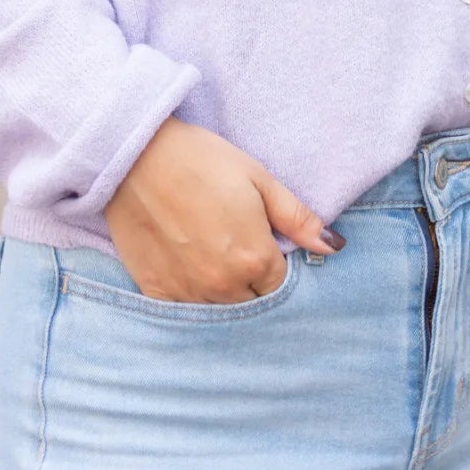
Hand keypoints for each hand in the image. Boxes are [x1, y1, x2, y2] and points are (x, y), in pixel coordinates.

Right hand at [104, 114, 345, 302]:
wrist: (136, 156)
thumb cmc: (202, 161)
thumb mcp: (258, 179)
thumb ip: (297, 218)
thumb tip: (334, 247)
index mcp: (254, 259)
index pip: (282, 287)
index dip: (279, 268)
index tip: (268, 247)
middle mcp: (222, 286)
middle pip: (254, 304)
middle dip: (255, 284)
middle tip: (241, 250)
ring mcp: (187, 294)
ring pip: (221, 313)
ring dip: (226, 295)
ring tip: (216, 257)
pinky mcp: (156, 292)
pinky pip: (186, 313)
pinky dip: (194, 299)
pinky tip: (190, 270)